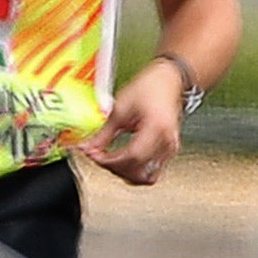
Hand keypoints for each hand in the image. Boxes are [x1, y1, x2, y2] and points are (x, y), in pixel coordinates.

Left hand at [81, 58, 185, 184]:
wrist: (168, 81)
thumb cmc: (150, 87)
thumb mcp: (121, 108)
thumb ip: (103, 133)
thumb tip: (88, 147)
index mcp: (156, 128)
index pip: (132, 156)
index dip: (110, 160)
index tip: (94, 155)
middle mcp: (166, 142)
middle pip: (138, 170)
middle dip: (114, 168)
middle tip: (99, 156)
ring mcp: (169, 148)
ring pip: (146, 177)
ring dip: (125, 173)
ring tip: (111, 160)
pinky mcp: (168, 151)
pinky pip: (151, 171)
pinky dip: (135, 170)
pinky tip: (123, 161)